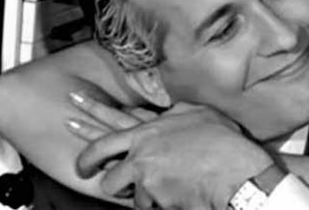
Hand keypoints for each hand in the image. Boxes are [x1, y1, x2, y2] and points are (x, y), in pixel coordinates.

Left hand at [68, 99, 273, 209]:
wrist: (237, 172)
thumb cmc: (224, 143)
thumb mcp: (199, 114)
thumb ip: (176, 113)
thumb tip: (168, 112)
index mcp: (152, 128)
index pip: (113, 120)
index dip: (91, 113)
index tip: (71, 109)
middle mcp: (142, 151)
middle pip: (100, 160)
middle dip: (87, 165)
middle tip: (81, 169)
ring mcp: (146, 176)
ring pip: (120, 189)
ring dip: (136, 191)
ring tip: (158, 187)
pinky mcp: (153, 198)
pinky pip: (145, 204)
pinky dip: (157, 202)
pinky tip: (175, 195)